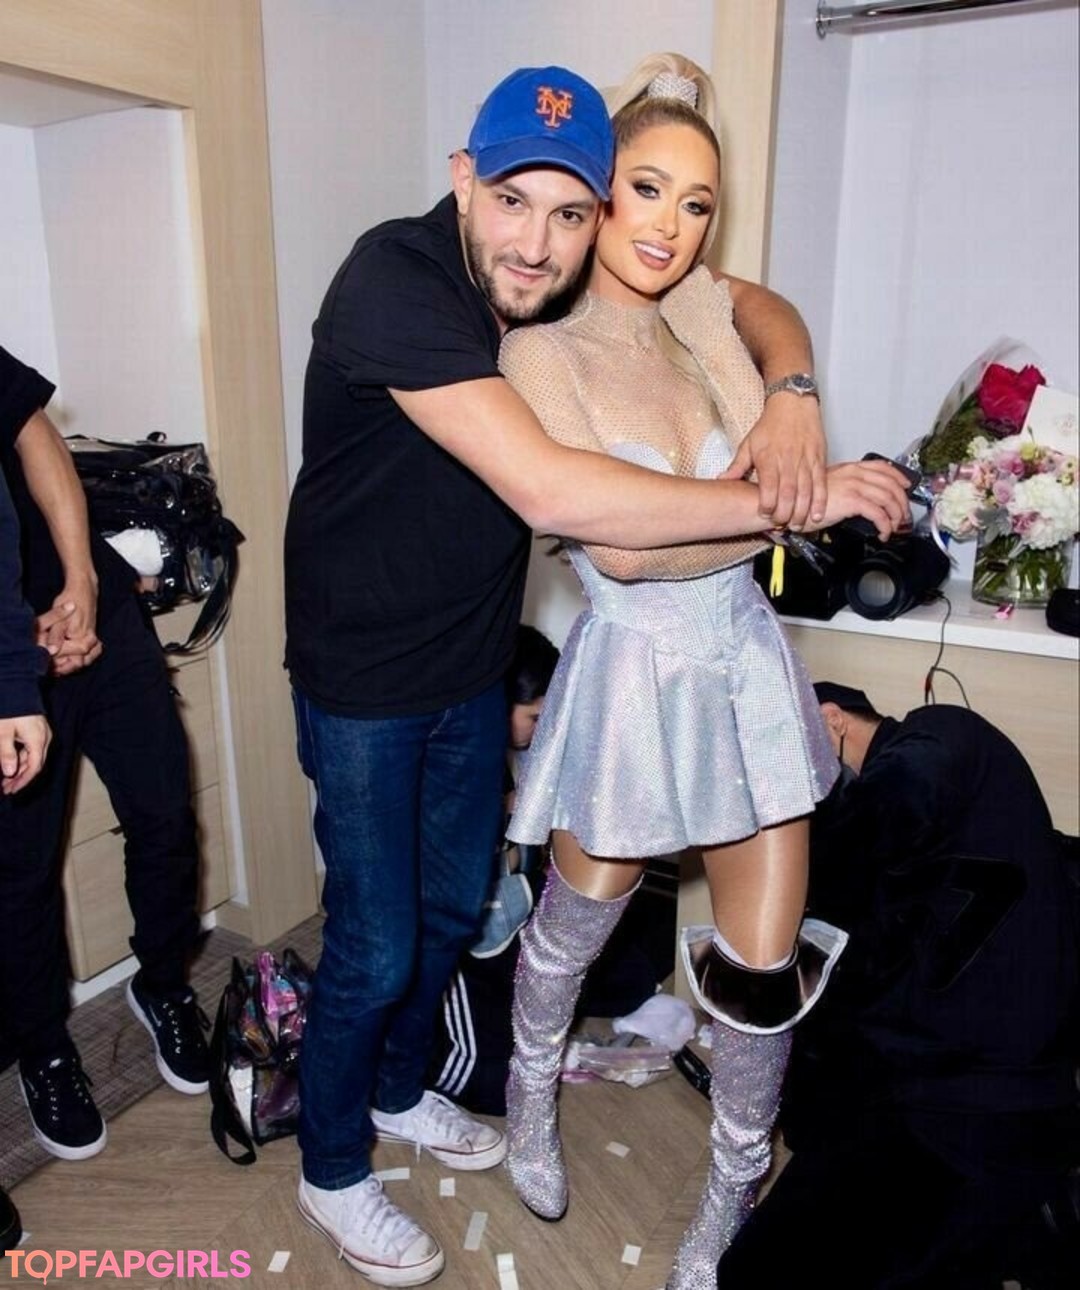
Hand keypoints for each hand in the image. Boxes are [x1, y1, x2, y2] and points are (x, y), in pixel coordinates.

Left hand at [0, 713, 50, 793]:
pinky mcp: (39, 729)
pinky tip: (11, 762)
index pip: (34, 768)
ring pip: (34, 757)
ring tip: (5, 778)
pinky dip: (22, 758)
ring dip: (20, 768)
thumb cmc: (10, 708)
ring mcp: (43, 733)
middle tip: (6, 788)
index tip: (11, 790)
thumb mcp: (3, 732)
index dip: (22, 781)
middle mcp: (45, 738)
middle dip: (21, 778)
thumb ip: (7, 753)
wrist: (17, 685)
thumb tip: (10, 772)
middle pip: (35, 764)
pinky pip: (33, 749)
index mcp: (38, 740)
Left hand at [35, 580, 101, 675]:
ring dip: (69, 665)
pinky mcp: (92, 640)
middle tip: (47, 666)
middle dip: (62, 667)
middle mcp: (91, 643)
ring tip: (54, 664)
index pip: (72, 661)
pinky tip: (65, 659)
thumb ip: (56, 637)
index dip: (57, 664)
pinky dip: (76, 659)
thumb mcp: (59, 619)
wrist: (83, 591)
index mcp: (84, 639)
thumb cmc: (71, 602)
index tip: (44, 661)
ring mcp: (93, 642)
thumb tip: (51, 652)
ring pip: (83, 662)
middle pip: (78, 664)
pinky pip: (87, 656)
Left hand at [721, 395, 827, 528]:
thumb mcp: (748, 444)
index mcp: (768, 458)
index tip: (764, 515)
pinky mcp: (819, 459)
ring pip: (806, 492)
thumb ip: (736, 466)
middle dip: (784, 514)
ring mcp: (805, 461)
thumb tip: (721, 480)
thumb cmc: (770, 424)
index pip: (768, 488)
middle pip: (788, 494)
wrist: (793, 403)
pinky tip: (817, 514)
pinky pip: (821, 484)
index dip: (767, 505)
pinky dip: (820, 501)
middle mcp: (788, 461)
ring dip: (802, 512)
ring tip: (798, 526)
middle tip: (781, 526)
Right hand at [810, 459, 911, 541]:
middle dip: (902, 502)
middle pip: (891, 484)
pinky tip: (883, 532)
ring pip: (888, 498)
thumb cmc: (807, 500)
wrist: (793, 506)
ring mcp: (854, 486)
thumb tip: (864, 499)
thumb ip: (848, 487)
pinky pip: (879, 513)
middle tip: (903, 515)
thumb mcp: (830, 486)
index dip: (899, 477)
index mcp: (850, 468)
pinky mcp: (852, 501)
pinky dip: (885, 524)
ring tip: (894, 526)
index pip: (882, 467)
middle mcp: (854, 474)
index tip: (906, 487)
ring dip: (896, 515)